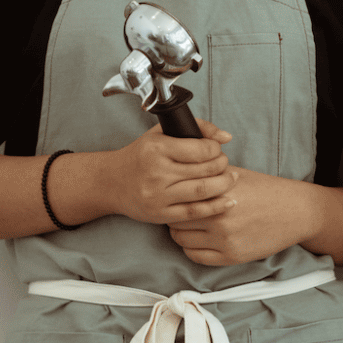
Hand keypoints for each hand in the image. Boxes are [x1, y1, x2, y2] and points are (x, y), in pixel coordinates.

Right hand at [101, 122, 238, 224]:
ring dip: (224, 185)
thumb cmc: (140, 155)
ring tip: (231, 178)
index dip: (216, 149)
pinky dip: (216, 207)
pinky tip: (229, 201)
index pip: (200, 149)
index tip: (218, 149)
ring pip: (202, 191)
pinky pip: (194, 212)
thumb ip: (196, 128)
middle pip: (204, 171)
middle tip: (225, 163)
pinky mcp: (160, 214)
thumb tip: (226, 137)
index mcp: (157, 149)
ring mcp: (158, 196)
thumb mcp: (162, 133)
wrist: (111, 182)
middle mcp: (157, 173)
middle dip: (222, 166)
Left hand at [167, 167, 323, 265]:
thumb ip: (208, 175)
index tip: (175, 197)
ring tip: (189, 226)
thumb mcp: (236, 174)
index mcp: (219, 191)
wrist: (295, 212)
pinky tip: (198, 240)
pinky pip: (195, 256)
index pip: (179, 197)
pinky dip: (191, 249)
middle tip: (180, 212)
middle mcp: (219, 215)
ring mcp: (225, 238)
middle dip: (175, 215)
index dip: (174, 197)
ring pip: (181, 240)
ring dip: (181, 233)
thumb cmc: (266, 190)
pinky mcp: (231, 256)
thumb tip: (181, 171)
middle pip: (176, 219)